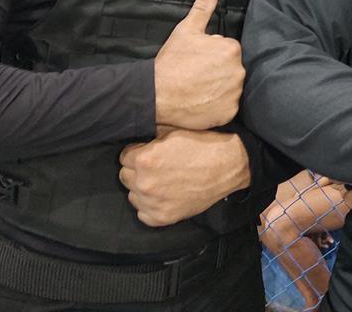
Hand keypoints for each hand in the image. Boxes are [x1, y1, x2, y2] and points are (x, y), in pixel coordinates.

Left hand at [119, 127, 249, 226]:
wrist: (227, 165)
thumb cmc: (201, 145)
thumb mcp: (172, 132)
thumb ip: (148, 140)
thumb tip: (134, 144)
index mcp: (145, 159)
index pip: (124, 157)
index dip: (137, 153)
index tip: (148, 154)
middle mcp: (145, 183)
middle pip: (125, 176)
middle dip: (137, 171)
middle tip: (156, 167)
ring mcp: (154, 203)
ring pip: (133, 195)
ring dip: (142, 188)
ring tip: (162, 181)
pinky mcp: (163, 218)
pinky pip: (143, 213)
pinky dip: (150, 206)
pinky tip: (164, 196)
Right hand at [154, 0, 243, 128]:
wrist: (157, 95)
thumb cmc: (171, 62)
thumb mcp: (186, 30)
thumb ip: (203, 7)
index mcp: (230, 49)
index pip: (228, 49)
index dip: (212, 53)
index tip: (198, 60)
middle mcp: (238, 71)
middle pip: (231, 68)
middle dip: (217, 70)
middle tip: (196, 74)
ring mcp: (234, 94)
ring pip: (230, 87)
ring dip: (219, 87)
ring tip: (198, 88)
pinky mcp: (229, 112)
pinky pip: (228, 106)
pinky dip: (217, 105)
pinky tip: (202, 101)